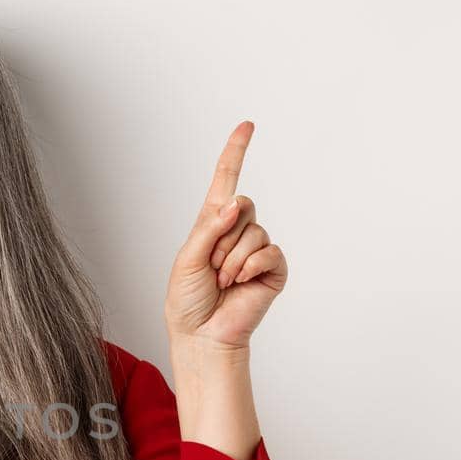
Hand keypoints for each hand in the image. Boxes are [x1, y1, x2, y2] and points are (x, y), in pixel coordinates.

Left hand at [163, 121, 287, 348]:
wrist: (201, 335)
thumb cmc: (187, 300)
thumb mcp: (187, 258)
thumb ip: (209, 228)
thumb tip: (235, 203)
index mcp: (212, 224)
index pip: (226, 180)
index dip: (236, 152)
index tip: (247, 125)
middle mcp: (236, 231)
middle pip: (242, 205)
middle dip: (222, 238)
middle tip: (212, 266)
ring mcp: (257, 250)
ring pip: (254, 231)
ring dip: (232, 259)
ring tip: (223, 281)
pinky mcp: (273, 269)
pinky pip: (268, 252)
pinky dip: (250, 267)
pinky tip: (240, 284)